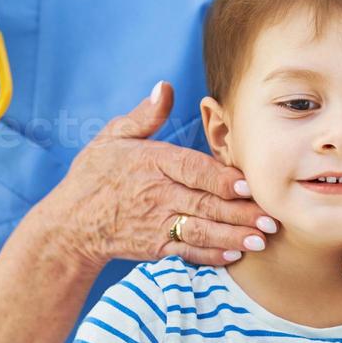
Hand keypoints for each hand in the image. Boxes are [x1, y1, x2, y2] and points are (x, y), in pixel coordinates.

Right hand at [42, 81, 278, 271]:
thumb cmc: (94, 175)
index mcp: (151, 163)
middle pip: (205, 203)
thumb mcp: (112, 137)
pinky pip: (188, 252)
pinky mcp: (155, 248)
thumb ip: (145, 116)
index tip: (246, 184)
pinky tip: (235, 253)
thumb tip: (165, 87)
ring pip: (202, 230)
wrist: (70, 224)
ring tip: (262, 238)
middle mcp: (156, 195)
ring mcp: (156, 224)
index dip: (220, 179)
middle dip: (240, 212)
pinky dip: (212, 255)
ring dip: (233, 235)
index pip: (192, 170)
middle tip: (271, 217)